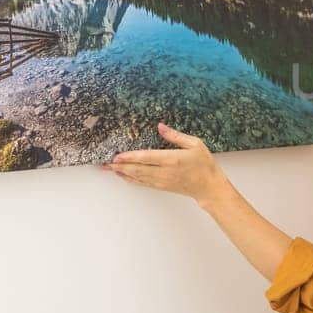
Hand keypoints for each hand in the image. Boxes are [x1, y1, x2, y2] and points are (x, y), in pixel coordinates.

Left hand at [103, 122, 230, 206]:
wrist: (209, 186)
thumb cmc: (204, 164)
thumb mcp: (195, 144)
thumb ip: (175, 136)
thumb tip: (160, 126)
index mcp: (172, 159)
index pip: (146, 158)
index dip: (130, 157)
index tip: (117, 156)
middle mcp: (164, 172)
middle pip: (137, 169)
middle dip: (119, 166)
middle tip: (104, 164)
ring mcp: (162, 181)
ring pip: (138, 177)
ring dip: (122, 173)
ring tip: (108, 169)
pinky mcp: (162, 186)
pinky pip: (143, 183)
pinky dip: (131, 179)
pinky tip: (123, 176)